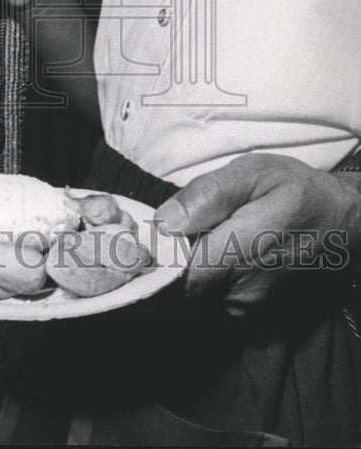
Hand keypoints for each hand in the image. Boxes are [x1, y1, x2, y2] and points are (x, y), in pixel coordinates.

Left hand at [155, 154, 360, 314]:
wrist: (344, 223)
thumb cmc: (297, 190)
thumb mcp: (253, 172)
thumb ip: (207, 195)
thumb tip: (164, 221)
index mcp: (237, 254)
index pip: (173, 277)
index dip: (151, 260)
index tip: (143, 239)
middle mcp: (240, 292)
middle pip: (177, 287)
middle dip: (164, 263)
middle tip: (168, 232)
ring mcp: (246, 308)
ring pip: (192, 295)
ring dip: (184, 271)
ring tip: (195, 238)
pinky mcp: (251, 313)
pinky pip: (210, 299)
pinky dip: (202, 279)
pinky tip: (210, 253)